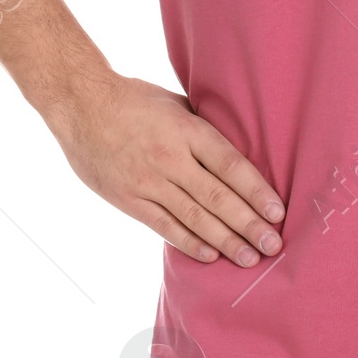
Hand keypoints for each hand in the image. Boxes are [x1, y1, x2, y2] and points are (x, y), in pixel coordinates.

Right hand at [47, 71, 284, 266]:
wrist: (79, 103)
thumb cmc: (133, 99)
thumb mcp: (176, 103)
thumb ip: (203, 129)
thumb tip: (238, 149)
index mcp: (188, 131)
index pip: (231, 166)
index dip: (257, 191)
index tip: (278, 212)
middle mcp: (171, 158)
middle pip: (218, 197)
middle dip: (249, 224)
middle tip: (273, 245)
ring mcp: (148, 181)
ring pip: (194, 216)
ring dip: (225, 241)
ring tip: (250, 258)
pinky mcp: (128, 198)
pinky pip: (163, 225)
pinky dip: (188, 242)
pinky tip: (211, 256)